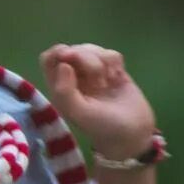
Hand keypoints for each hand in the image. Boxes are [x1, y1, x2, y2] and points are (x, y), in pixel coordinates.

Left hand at [43, 44, 157, 162]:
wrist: (133, 133)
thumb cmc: (102, 127)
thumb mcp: (79, 112)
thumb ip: (65, 90)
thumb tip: (63, 64)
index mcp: (59, 88)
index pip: (49, 59)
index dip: (58, 52)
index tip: (69, 55)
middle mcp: (74, 79)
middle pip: (73, 50)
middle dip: (85, 58)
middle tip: (96, 79)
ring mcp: (94, 74)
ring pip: (93, 50)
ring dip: (100, 61)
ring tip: (106, 82)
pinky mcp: (114, 71)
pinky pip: (111, 54)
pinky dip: (114, 62)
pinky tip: (116, 77)